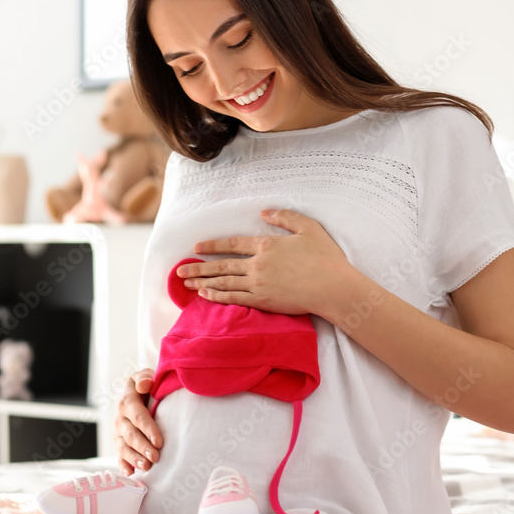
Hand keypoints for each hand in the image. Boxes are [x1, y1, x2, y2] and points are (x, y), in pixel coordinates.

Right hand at [114, 368, 163, 476]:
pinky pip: (119, 455)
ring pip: (124, 447)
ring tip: (146, 467)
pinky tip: (129, 474)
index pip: (138, 416)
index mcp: (127, 401)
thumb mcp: (145, 375)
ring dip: (134, 458)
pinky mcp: (120, 442)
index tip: (159, 441)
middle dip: (142, 447)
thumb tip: (144, 384)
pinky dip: (123, 465)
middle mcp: (120, 418)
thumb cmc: (147, 384)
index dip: (148, 429)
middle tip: (155, 458)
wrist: (139, 391)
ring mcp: (118, 432)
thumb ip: (145, 377)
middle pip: (130, 435)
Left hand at [175, 208, 356, 319]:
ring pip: (224, 283)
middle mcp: (258, 264)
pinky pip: (235, 298)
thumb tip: (264, 211)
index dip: (213, 246)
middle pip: (222, 265)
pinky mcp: (264, 301)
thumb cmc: (325, 258)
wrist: (334, 288)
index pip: (233, 244)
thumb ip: (285, 217)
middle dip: (198, 268)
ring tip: (186, 284)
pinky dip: (218, 296)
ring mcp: (259, 284)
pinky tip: (206, 296)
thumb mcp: (308, 228)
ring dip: (203, 283)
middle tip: (179, 271)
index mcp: (267, 245)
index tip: (196, 248)